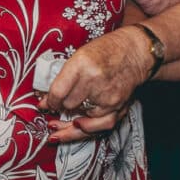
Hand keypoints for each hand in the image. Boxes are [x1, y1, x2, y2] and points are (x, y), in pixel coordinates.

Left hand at [39, 26, 146, 142]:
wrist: (135, 52)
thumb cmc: (106, 50)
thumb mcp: (79, 55)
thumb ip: (63, 78)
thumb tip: (45, 101)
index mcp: (81, 64)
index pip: (58, 92)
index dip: (49, 101)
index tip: (46, 103)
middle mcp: (95, 80)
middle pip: (68, 106)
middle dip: (60, 108)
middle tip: (57, 107)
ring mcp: (108, 96)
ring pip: (81, 119)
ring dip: (70, 121)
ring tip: (61, 124)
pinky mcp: (119, 106)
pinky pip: (100, 126)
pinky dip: (88, 128)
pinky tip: (79, 125)